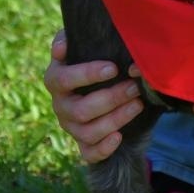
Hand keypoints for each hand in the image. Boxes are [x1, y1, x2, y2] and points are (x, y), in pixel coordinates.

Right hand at [44, 29, 143, 162]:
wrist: (107, 83)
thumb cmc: (95, 59)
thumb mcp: (85, 45)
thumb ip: (71, 39)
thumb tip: (62, 47)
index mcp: (56, 79)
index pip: (63, 79)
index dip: (87, 75)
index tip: (113, 68)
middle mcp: (61, 105)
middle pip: (80, 110)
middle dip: (110, 99)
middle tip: (133, 87)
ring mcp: (71, 126)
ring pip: (88, 132)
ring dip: (115, 119)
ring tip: (137, 104)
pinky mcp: (83, 143)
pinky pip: (88, 153)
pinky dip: (103, 148)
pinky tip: (119, 136)